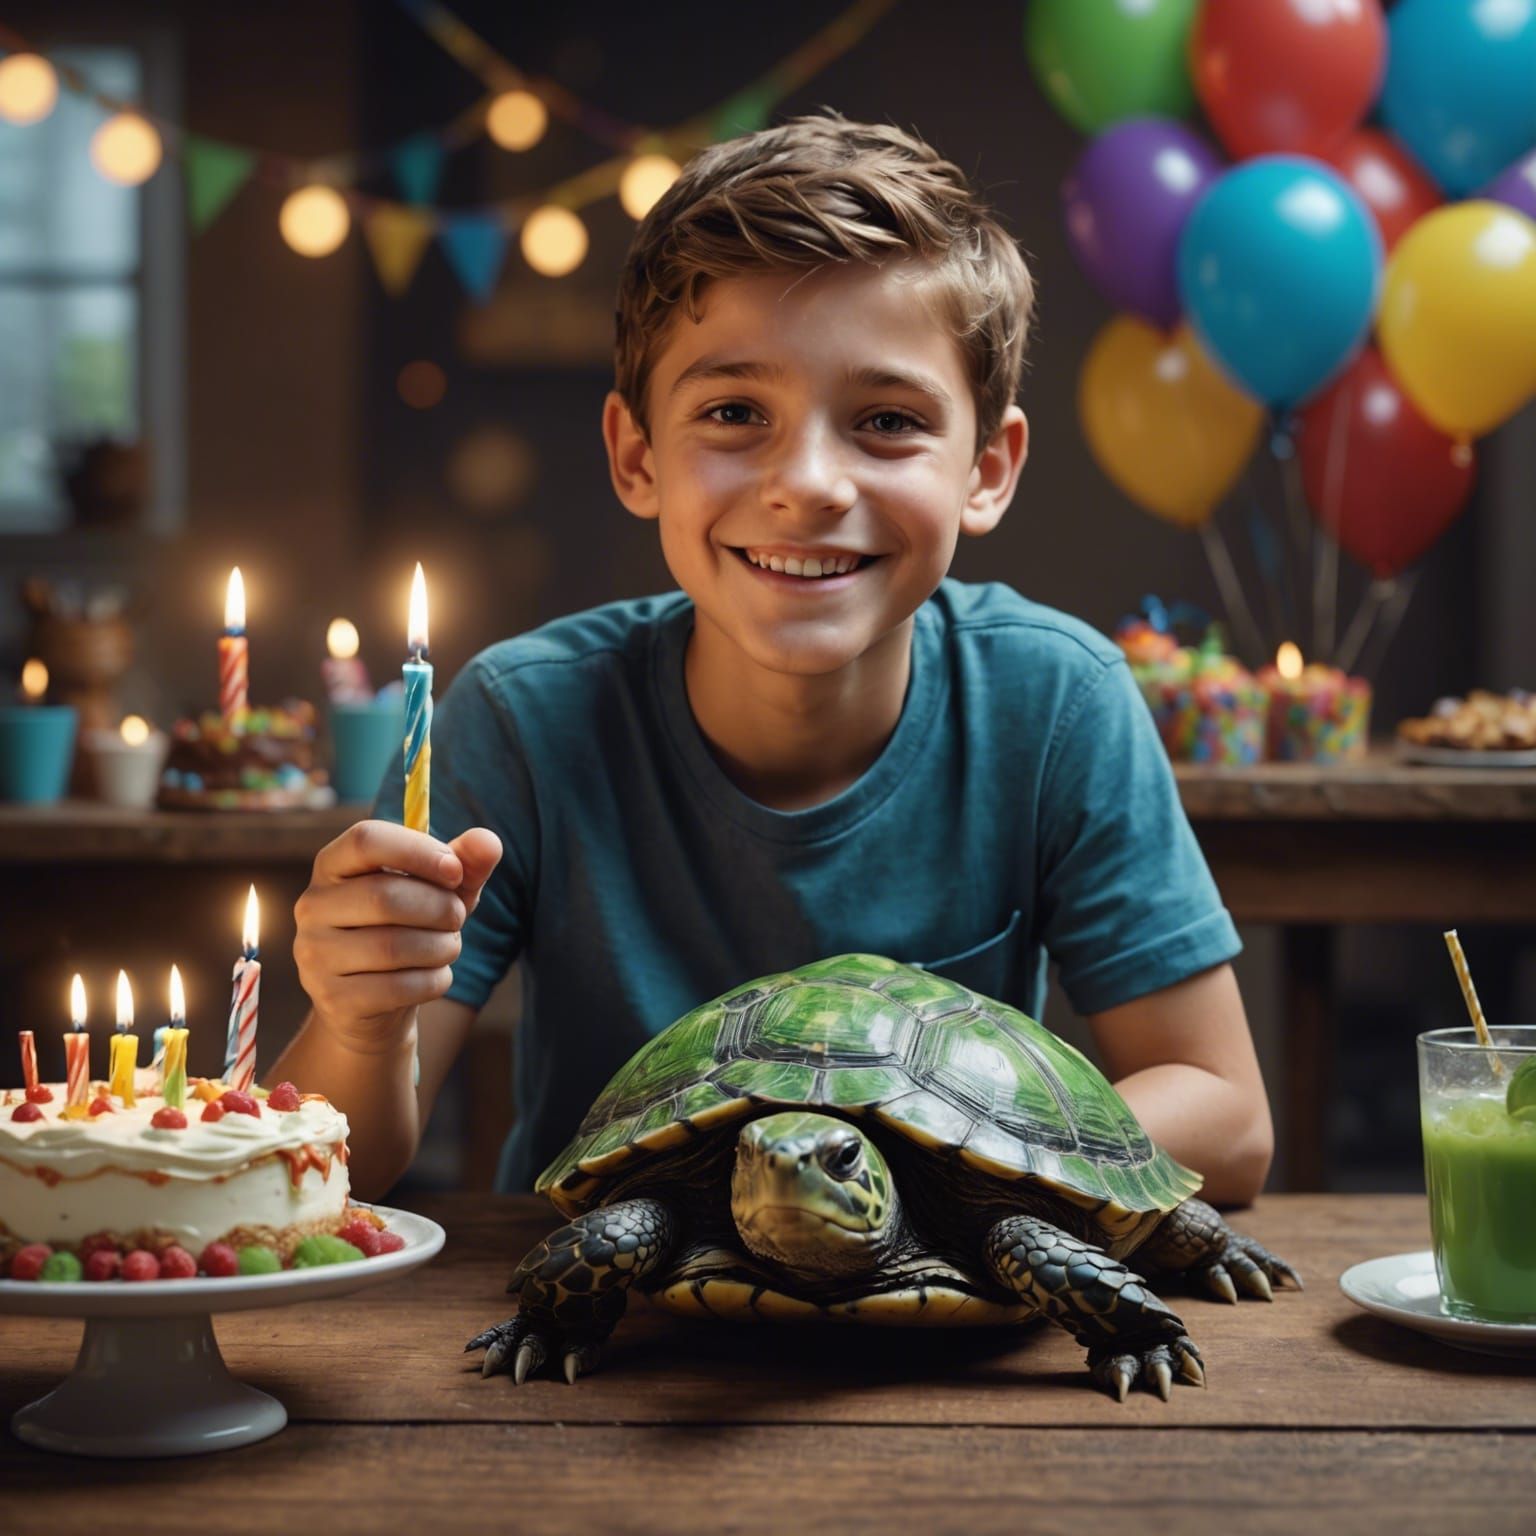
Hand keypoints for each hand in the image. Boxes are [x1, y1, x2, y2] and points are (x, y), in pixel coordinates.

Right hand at [294, 820, 502, 1050]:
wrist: (376, 999)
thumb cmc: (410, 928)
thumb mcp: (441, 890)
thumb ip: (465, 863)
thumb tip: (489, 841)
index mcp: (334, 864)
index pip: (366, 839)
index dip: (418, 851)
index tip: (455, 871)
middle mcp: (313, 905)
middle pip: (384, 895)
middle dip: (440, 907)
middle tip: (457, 918)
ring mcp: (316, 954)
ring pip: (392, 947)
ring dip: (441, 947)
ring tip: (449, 946)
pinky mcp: (332, 998)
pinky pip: (396, 988)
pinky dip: (433, 981)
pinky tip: (436, 976)